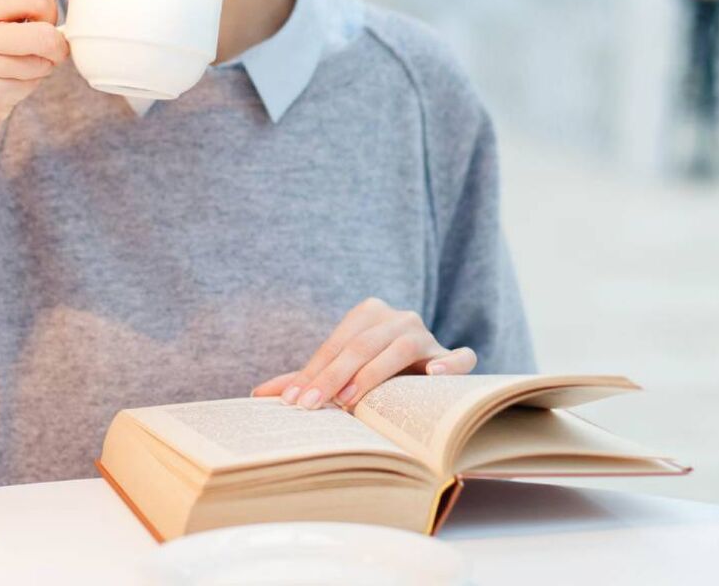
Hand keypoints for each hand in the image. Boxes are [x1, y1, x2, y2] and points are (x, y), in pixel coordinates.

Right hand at [0, 0, 75, 128]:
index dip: (50, 11)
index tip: (42, 19)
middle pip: (45, 36)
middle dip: (56, 45)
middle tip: (46, 48)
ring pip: (41, 65)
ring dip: (39, 67)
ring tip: (14, 64)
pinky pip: (29, 87)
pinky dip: (26, 86)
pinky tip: (4, 82)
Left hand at [250, 297, 476, 409]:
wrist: (420, 369)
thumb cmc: (370, 372)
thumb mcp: (338, 371)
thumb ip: (306, 378)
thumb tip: (257, 394)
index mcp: (369, 313)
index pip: (336, 344)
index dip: (313, 371)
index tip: (293, 401)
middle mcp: (400, 318)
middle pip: (363, 345)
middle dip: (333, 376)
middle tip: (312, 405)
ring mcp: (428, 335)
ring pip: (402, 348)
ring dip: (374, 374)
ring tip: (351, 400)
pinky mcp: (454, 356)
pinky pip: (461, 356)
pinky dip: (451, 363)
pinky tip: (434, 375)